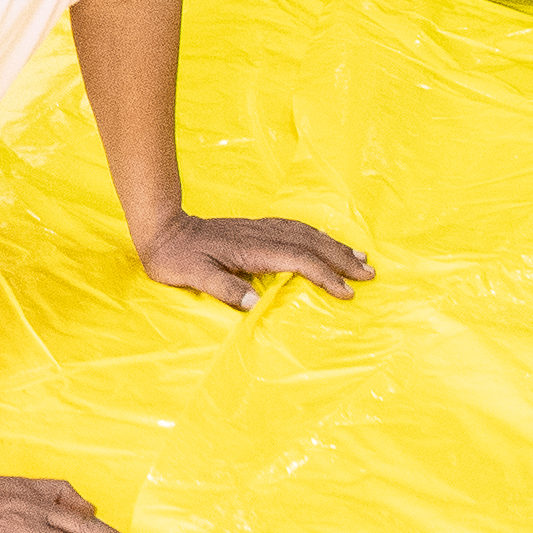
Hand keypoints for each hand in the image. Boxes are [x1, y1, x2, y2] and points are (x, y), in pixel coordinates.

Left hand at [133, 210, 371, 310]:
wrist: (162, 229)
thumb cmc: (176, 258)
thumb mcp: (192, 275)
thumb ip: (222, 287)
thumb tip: (252, 303)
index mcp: (252, 249)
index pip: (298, 260)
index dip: (324, 275)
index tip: (346, 292)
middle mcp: (261, 235)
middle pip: (311, 244)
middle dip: (342, 258)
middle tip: (370, 273)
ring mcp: (260, 229)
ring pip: (306, 234)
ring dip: (334, 246)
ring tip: (360, 257)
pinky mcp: (256, 229)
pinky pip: (296, 229)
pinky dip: (317, 236)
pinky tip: (326, 241)